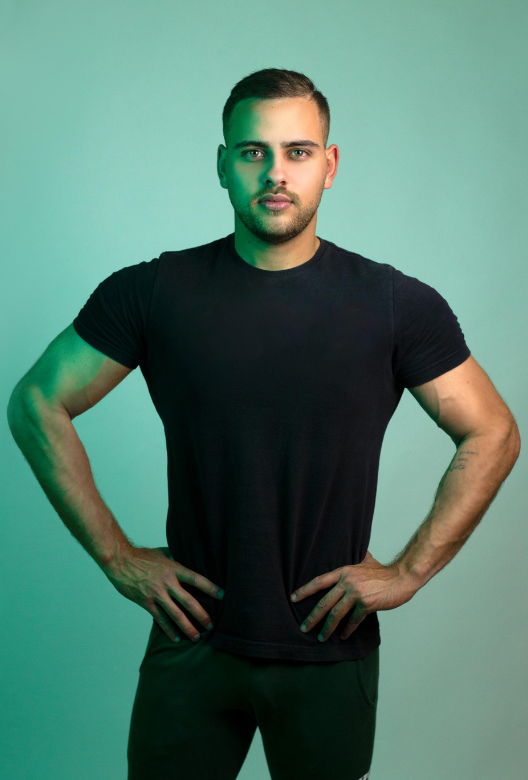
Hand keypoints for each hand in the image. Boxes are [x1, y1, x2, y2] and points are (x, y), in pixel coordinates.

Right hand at [103, 545, 223, 642]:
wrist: (120, 561)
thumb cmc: (142, 555)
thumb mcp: (163, 553)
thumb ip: (176, 559)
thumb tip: (189, 558)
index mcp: (173, 568)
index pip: (196, 579)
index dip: (210, 588)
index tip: (223, 596)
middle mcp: (167, 582)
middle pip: (189, 601)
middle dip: (202, 614)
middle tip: (211, 625)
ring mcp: (156, 594)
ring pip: (176, 614)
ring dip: (188, 627)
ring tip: (197, 637)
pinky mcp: (146, 602)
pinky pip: (160, 619)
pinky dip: (169, 630)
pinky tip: (176, 638)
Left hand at [290, 551, 416, 641]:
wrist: (402, 577)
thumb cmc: (385, 571)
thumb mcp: (367, 561)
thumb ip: (358, 559)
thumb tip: (357, 553)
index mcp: (344, 571)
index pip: (319, 581)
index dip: (305, 590)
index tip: (293, 598)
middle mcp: (347, 582)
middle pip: (324, 601)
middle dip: (312, 616)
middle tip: (303, 627)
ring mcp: (356, 593)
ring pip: (336, 613)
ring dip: (327, 628)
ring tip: (321, 637)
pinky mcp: (366, 604)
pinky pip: (352, 621)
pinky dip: (347, 630)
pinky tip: (343, 636)